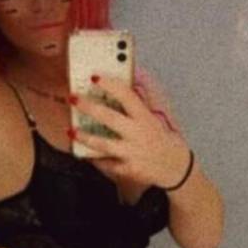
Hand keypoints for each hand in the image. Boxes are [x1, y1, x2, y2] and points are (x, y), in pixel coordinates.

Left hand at [69, 75, 189, 188]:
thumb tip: (125, 84)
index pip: (127, 96)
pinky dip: (94, 157)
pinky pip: (105, 163)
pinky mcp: (127, 169)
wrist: (175, 167)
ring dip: (85, 137)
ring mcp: (132, 153)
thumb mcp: (153, 119)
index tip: (95, 77)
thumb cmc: (159, 139)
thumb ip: (137, 104)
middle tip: (73, 98)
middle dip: (89, 107)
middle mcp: (138, 134)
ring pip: (103, 144)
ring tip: (71, 131)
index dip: (110, 85)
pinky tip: (85, 153)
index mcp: (145, 118)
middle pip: (110, 118)